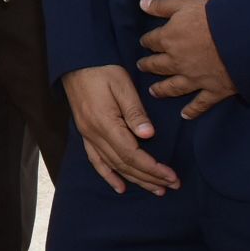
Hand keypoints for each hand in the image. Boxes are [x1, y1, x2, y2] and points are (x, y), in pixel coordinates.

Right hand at [61, 64, 179, 196]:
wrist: (77, 61)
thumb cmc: (102, 69)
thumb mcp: (122, 84)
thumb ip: (135, 111)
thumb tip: (148, 135)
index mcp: (105, 123)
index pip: (132, 154)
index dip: (152, 168)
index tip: (172, 176)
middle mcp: (94, 134)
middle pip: (124, 163)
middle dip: (149, 177)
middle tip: (171, 186)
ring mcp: (87, 135)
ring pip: (112, 165)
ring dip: (134, 179)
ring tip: (155, 189)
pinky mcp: (85, 132)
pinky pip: (96, 159)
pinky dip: (107, 175)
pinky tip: (119, 186)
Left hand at [137, 0, 236, 119]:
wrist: (244, 37)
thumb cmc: (214, 15)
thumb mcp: (184, 3)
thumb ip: (162, 6)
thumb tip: (141, 4)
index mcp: (169, 39)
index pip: (152, 41)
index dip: (147, 41)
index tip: (145, 43)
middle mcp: (177, 62)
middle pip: (158, 65)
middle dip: (148, 66)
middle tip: (142, 67)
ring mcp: (195, 78)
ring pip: (173, 87)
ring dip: (162, 90)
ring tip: (154, 92)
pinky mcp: (214, 90)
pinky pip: (200, 103)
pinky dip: (192, 110)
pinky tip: (185, 115)